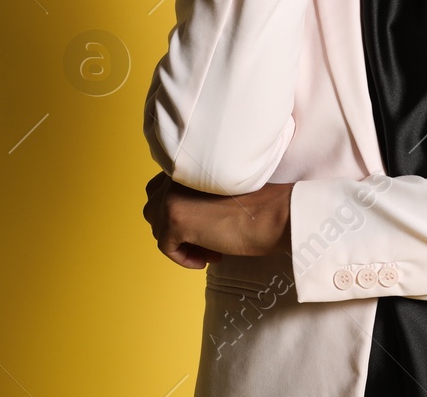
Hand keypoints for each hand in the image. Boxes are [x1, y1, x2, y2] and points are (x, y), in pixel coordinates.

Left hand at [143, 172, 293, 268]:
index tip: (200, 225)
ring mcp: (172, 200)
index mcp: (189, 166)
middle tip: (203, 240)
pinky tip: (208, 258)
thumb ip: (197, 194)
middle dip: (174, 227)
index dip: (177, 210)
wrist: (273, 215)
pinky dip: (184, 257)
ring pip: (158, 229)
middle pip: (153, 209)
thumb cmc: (259, 205)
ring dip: (181, 243)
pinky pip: (167, 248)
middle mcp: (175, 179)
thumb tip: (179, 219)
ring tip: (210, 250)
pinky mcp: (175, 223)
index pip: (160, 188)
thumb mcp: (221, 190)